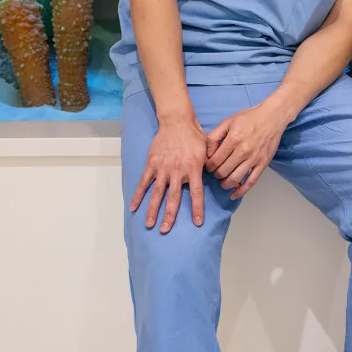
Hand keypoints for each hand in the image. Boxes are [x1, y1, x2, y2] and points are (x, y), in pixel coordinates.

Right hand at [130, 117, 207, 233]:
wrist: (177, 121)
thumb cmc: (194, 135)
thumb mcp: (208, 148)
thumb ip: (211, 163)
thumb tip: (218, 175)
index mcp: (193, 168)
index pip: (196, 193)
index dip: (197, 208)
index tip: (197, 222)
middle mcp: (177, 171)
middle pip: (173, 198)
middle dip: (169, 216)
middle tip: (166, 230)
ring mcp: (163, 168)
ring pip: (157, 193)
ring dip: (152, 210)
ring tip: (149, 224)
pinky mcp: (152, 164)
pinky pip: (144, 182)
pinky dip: (138, 195)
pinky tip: (133, 207)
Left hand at [205, 99, 289, 199]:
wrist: (272, 116)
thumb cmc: (250, 117)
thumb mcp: (228, 121)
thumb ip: (214, 136)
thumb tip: (207, 153)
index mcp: (233, 139)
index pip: (215, 160)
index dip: (208, 166)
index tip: (208, 166)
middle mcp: (244, 150)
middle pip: (223, 171)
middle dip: (215, 175)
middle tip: (215, 172)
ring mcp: (254, 159)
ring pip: (235, 179)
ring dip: (225, 184)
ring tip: (222, 182)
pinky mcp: (263, 164)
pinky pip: (251, 182)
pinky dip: (241, 191)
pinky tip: (234, 194)